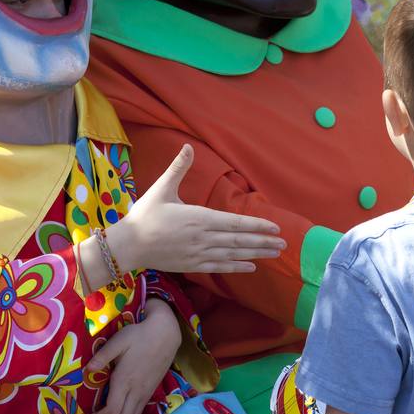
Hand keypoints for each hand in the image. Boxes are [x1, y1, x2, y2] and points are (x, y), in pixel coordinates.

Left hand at [86, 299, 181, 413]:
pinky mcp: (151, 391)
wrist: (165, 334)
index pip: (112, 412)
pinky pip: (139, 412)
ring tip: (108, 413)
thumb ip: (102, 356)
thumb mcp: (118, 341)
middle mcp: (136, 391)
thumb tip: (87, 370)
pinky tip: (122, 406)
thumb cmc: (139, 335)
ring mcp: (146, 393)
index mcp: (125, 380)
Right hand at [106, 144, 284, 273]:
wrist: (128, 245)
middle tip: (284, 244)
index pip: (236, 223)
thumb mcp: (162, 188)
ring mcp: (199, 254)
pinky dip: (237, 267)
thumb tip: (188, 146)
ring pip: (233, 255)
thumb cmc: (145, 214)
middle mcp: (204, 238)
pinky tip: (251, 267)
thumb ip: (178, 168)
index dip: (257, 225)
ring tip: (275, 254)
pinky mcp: (193, 265)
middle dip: (264, 241)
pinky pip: (220, 267)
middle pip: (240, 241)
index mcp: (199, 218)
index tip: (275, 227)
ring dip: (256, 254)